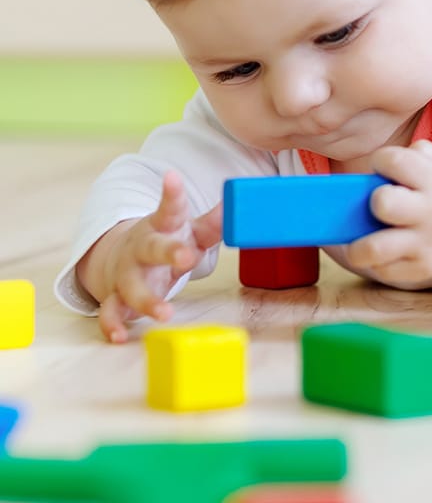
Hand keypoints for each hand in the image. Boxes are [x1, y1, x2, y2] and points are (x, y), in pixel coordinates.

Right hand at [81, 171, 222, 342]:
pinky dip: (113, 323)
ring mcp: (127, 273)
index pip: (169, 208)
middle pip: (153, 247)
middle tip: (187, 257)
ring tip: (165, 313)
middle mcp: (142, 248)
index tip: (172, 177)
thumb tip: (238, 204)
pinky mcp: (117, 296)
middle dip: (169, 252)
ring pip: (132, 285)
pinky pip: (112, 311)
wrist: (121, 257)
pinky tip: (119, 336)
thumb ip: (213, 223)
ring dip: (147, 300)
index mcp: (162, 227)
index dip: (172, 194)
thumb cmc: (166, 241)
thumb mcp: (190, 230)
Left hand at [336, 141, 431, 296]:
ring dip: (358, 244)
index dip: (381, 161)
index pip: (395, 161)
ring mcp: (425, 244)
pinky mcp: (419, 269)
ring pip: (374, 248)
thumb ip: (417, 155)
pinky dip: (372, 261)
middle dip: (372, 201)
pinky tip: (378, 251)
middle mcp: (431, 213)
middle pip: (383, 203)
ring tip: (360, 237)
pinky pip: (381, 269)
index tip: (383, 168)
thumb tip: (381, 163)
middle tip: (378, 205)